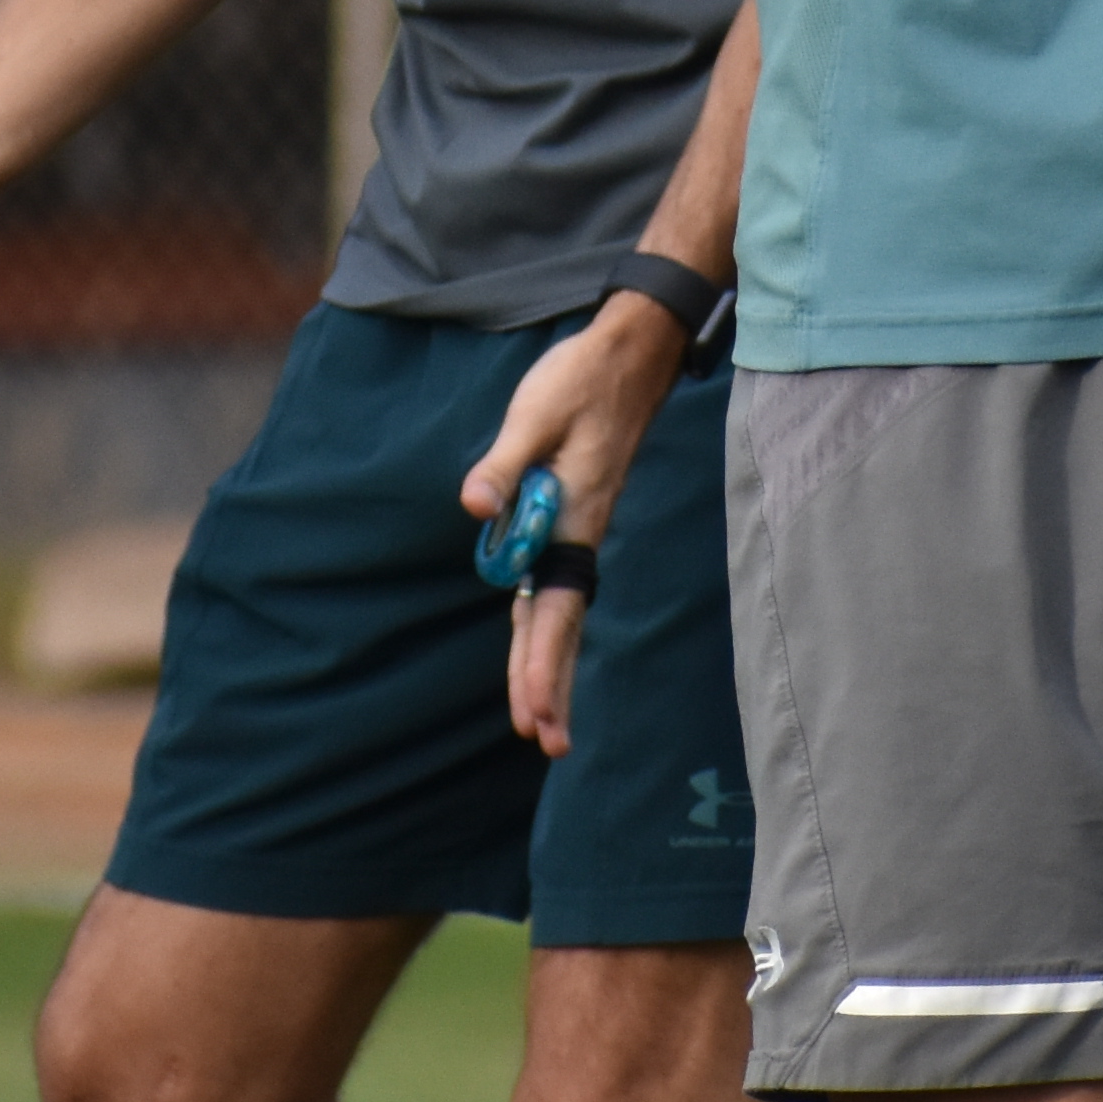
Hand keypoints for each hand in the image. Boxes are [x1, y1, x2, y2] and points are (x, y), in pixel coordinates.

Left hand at [461, 295, 688, 759]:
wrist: (628, 356)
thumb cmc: (581, 379)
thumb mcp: (535, 412)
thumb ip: (504, 463)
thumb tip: (474, 506)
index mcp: (574, 517)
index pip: (556, 605)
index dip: (542, 661)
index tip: (532, 710)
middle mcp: (579, 534)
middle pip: (562, 623)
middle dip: (552, 683)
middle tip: (547, 744)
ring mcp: (577, 530)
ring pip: (560, 612)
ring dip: (549, 664)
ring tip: (541, 724)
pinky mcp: (568, 518)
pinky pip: (553, 587)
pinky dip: (544, 626)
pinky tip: (531, 650)